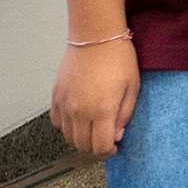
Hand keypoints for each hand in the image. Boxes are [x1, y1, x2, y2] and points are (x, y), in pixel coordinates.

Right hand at [50, 39, 138, 155]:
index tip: (115, 146)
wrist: (95, 36)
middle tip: (106, 139)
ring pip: (68, 136)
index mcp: (101, 110)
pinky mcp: (55, 96)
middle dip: (95, 147)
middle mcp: (79, 111)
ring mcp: (64, 104)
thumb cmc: (119, 58)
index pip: (99, 146)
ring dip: (81, 138)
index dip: (108, 151)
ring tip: (94, 128)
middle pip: (82, 144)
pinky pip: (57, 122)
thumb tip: (116, 135)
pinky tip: (79, 117)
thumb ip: (124, 115)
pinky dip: (66, 126)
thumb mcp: (132, 87)